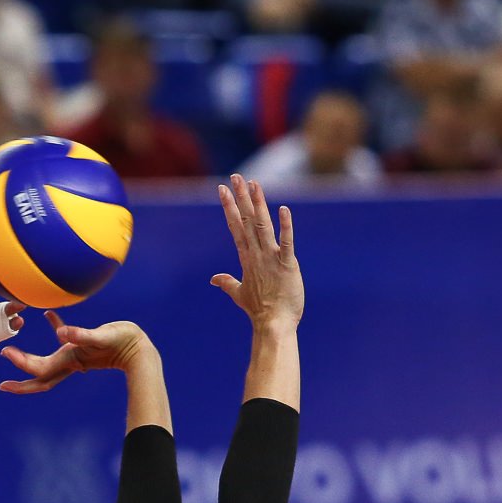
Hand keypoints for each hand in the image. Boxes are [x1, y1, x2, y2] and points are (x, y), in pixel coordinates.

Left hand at [0, 314, 152, 393]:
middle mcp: (69, 362)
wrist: (140, 349)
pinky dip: (54, 328)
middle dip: (21, 383)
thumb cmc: (122, 341)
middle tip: (2, 386)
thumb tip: (61, 333)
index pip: (39, 368)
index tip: (5, 353)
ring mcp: (75, 356)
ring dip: (29, 362)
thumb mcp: (101, 336)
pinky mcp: (82, 347)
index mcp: (70, 360)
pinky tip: (47, 315)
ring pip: (47, 363)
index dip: (21, 363)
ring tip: (11, 353)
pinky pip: (63, 339)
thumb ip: (81, 335)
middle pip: (39, 377)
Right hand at [213, 175, 302, 329]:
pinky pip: (287, 242)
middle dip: (240, 198)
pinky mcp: (287, 265)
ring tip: (253, 184)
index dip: (229, 207)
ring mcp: (272, 259)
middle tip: (235, 177)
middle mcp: (257, 255)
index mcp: (247, 259)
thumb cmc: (260, 311)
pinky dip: (285, 226)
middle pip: (246, 221)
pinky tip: (284, 209)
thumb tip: (213, 279)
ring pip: (262, 226)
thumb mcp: (240, 294)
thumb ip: (227, 282)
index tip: (223, 189)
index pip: (236, 227)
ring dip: (258, 204)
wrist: (274, 326)